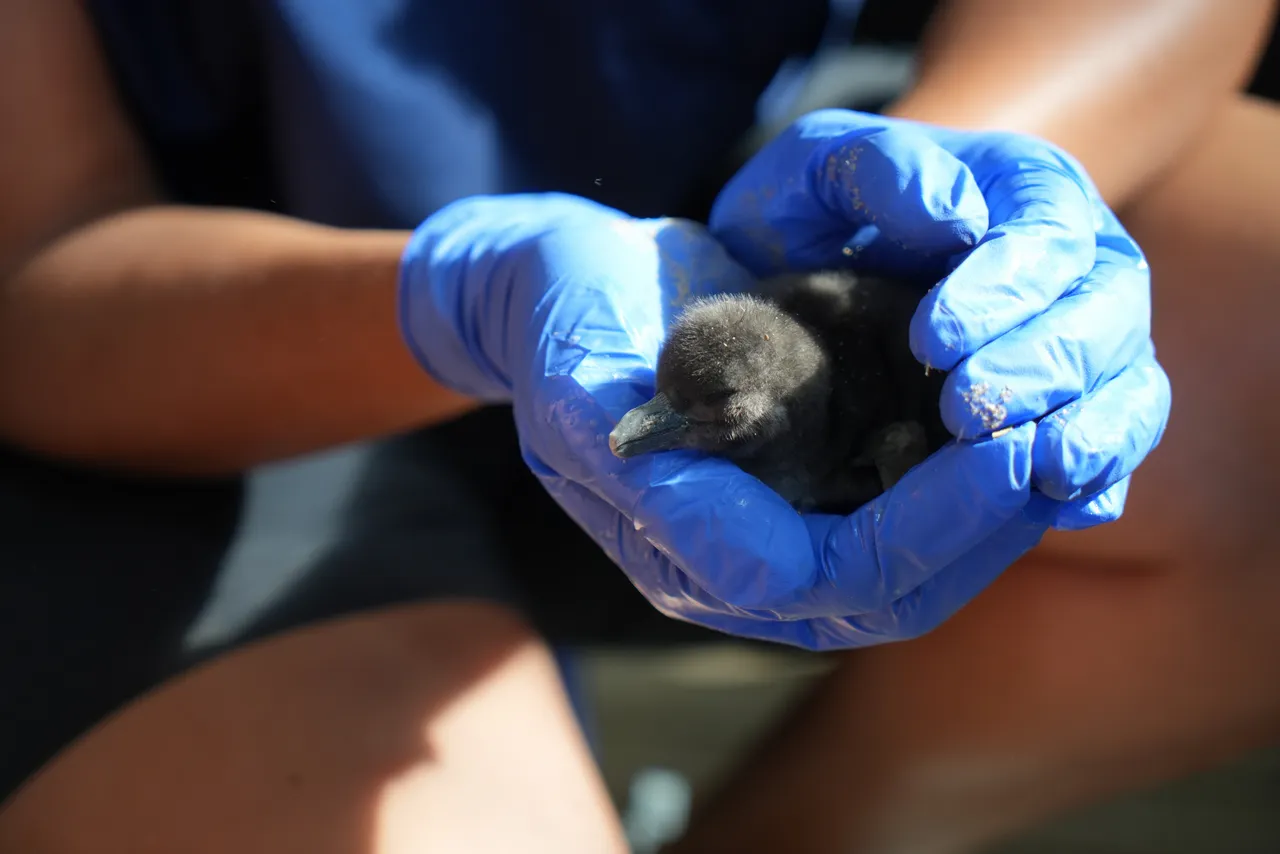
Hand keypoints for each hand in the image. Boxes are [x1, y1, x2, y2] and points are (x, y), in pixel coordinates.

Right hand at [399, 192, 1048, 649]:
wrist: (566, 290)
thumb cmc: (568, 332)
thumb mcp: (585, 396)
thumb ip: (663, 490)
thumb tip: (761, 576)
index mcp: (691, 556)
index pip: (840, 580)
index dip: (932, 531)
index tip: (1009, 455)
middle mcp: (747, 560)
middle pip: (899, 590)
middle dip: (984, 530)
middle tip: (1057, 454)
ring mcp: (784, 521)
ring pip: (918, 563)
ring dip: (992, 514)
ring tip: (1056, 442)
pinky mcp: (811, 477)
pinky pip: (908, 508)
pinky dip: (969, 481)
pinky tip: (1012, 427)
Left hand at [710, 109, 1171, 530]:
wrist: (812, 280)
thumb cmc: (817, 220)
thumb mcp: (813, 172)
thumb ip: (874, 169)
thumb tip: (953, 216)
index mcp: (1029, 192)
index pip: (1048, 231)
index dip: (1004, 285)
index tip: (931, 338)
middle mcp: (1079, 269)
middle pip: (1107, 313)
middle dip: (1044, 364)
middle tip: (966, 410)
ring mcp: (1091, 348)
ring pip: (1130, 388)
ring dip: (1093, 431)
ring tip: (1039, 468)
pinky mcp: (1078, 419)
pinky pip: (1116, 454)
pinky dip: (1100, 480)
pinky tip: (1062, 507)